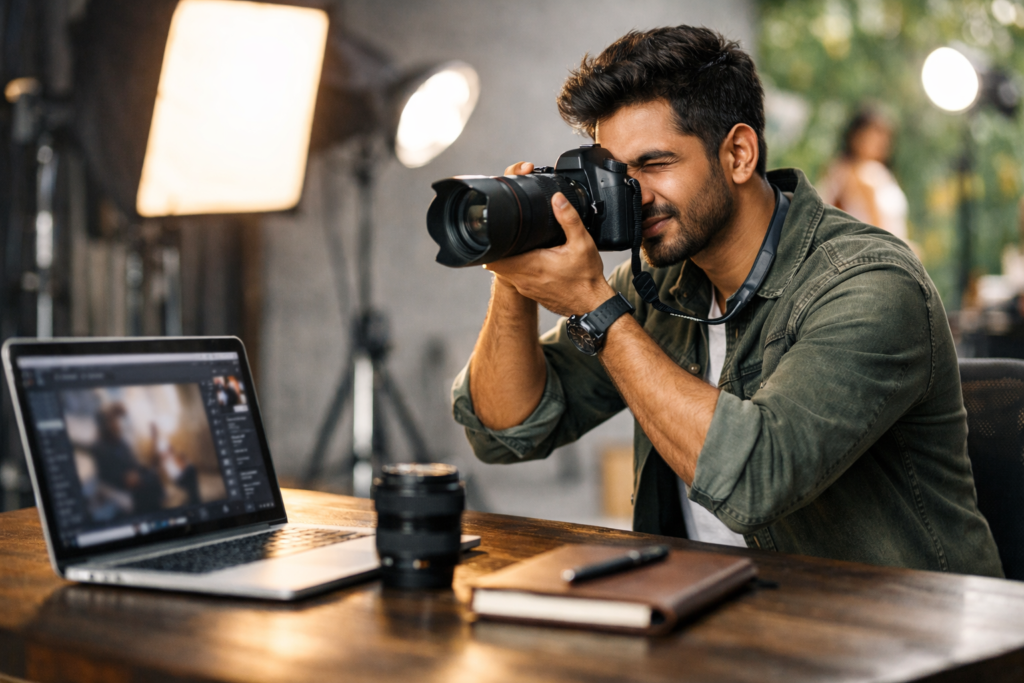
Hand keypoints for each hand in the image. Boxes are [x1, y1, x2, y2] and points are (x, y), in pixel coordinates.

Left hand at [485, 162, 614, 316]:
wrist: (592, 305)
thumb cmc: (587, 278)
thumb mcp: (582, 243)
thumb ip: (569, 219)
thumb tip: (557, 199)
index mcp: (531, 265)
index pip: (494, 259)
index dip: (491, 245)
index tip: (496, 232)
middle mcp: (524, 280)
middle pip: (496, 264)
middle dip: (499, 249)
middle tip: (509, 235)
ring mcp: (526, 289)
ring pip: (506, 272)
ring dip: (508, 259)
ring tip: (518, 245)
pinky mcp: (532, 293)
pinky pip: (517, 279)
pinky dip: (518, 269)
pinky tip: (531, 259)